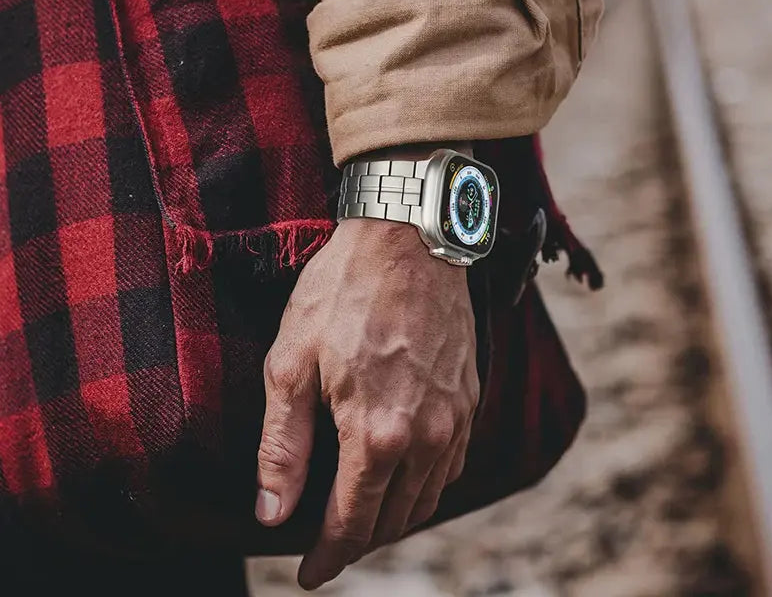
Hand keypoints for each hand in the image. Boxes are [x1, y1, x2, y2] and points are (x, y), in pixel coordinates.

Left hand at [255, 218, 478, 589]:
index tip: (308, 574)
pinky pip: (454, 463)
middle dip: (359, 540)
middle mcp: (427, 438)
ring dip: (395, 517)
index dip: (327, 557)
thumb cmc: (344, 292)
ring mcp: (456, 417)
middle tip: (329, 542)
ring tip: (364, 514)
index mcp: (377, 435)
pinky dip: (427, 484)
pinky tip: (407, 473)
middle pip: (394, 519)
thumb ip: (281, 446)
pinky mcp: (470, 396)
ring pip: (428, 497)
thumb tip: (272, 514)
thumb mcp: (292, 363)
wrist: (408, 238)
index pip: (352, 524)